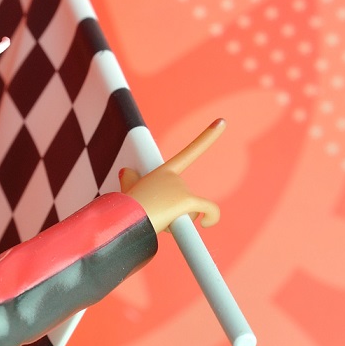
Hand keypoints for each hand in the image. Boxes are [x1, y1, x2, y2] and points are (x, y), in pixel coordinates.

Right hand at [120, 120, 224, 235]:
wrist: (122, 221)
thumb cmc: (124, 211)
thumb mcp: (126, 192)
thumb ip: (130, 181)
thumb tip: (125, 172)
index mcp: (162, 173)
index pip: (189, 153)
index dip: (208, 137)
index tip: (222, 122)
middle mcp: (174, 176)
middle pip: (187, 200)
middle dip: (176, 214)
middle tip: (155, 218)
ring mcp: (180, 187)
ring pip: (194, 211)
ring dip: (181, 221)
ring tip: (159, 223)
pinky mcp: (186, 201)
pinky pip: (209, 210)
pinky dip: (212, 217)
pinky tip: (207, 223)